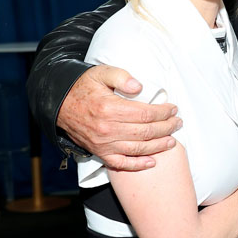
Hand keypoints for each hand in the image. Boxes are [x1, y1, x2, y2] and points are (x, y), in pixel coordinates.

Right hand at [57, 64, 181, 170]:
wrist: (59, 104)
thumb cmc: (84, 86)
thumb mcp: (101, 72)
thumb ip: (121, 76)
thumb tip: (139, 87)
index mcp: (110, 108)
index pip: (145, 114)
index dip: (163, 113)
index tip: (173, 109)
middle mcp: (107, 129)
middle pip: (145, 132)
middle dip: (166, 128)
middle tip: (178, 123)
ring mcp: (103, 144)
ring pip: (137, 149)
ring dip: (158, 146)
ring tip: (172, 141)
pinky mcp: (99, 152)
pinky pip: (121, 163)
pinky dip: (137, 165)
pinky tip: (152, 161)